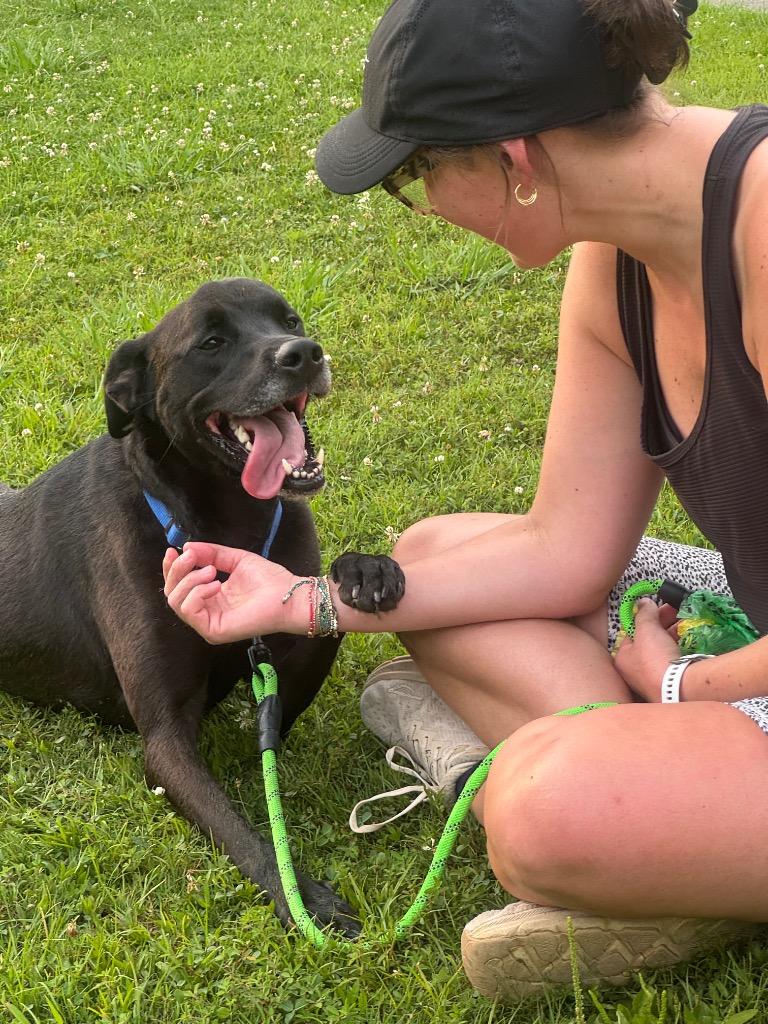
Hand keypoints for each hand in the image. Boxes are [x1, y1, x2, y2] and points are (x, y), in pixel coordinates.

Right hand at [162, 543, 299, 643]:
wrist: (288, 594)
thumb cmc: (268, 580)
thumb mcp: (235, 559)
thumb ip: (211, 553)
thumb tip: (187, 546)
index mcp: (209, 596)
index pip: (178, 585)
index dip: (170, 567)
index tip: (174, 549)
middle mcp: (206, 611)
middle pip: (172, 593)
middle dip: (177, 570)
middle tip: (192, 557)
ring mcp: (208, 623)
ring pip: (176, 602)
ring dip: (190, 580)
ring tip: (212, 571)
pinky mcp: (213, 631)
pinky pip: (189, 610)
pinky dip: (197, 592)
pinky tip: (216, 585)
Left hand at [613, 599, 680, 701]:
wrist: (676, 689)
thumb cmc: (654, 658)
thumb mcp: (646, 629)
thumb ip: (644, 613)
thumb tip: (643, 602)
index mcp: (622, 658)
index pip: (631, 632)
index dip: (644, 617)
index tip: (657, 607)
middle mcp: (635, 670)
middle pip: (648, 640)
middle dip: (662, 624)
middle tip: (675, 611)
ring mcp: (652, 677)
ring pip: (662, 649)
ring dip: (673, 633)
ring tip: (685, 622)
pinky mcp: (669, 682)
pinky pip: (673, 659)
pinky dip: (680, 647)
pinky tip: (689, 638)